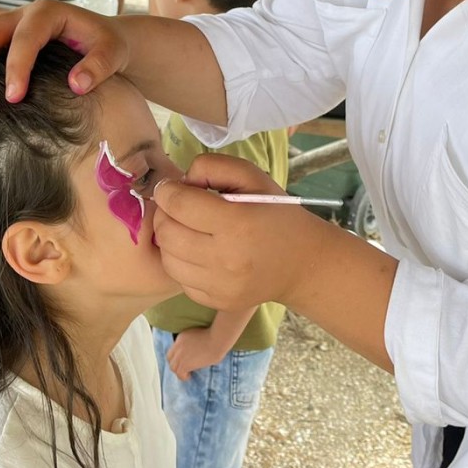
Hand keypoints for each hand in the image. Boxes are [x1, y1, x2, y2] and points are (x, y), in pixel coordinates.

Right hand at [0, 0, 128, 103]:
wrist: (104, 38)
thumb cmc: (108, 45)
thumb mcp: (114, 54)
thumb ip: (99, 67)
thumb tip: (76, 84)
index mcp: (49, 13)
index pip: (25, 38)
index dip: (16, 67)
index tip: (13, 98)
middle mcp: (23, 13)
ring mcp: (9, 21)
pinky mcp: (2, 34)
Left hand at [154, 154, 326, 311]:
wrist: (302, 263)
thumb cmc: (276, 214)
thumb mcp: (253, 176)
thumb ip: (213, 166)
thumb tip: (181, 181)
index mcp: (237, 222)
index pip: (178, 205)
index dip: (167, 191)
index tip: (171, 188)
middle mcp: (226, 258)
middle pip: (166, 233)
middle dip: (165, 214)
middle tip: (177, 207)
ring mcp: (220, 285)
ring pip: (168, 258)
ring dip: (169, 239)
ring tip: (186, 228)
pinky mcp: (216, 302)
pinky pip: (180, 279)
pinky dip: (181, 262)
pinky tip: (197, 251)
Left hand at [166, 327, 230, 380]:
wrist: (217, 339)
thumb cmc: (216, 337)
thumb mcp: (202, 337)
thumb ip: (196, 344)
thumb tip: (201, 352)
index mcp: (182, 337)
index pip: (174, 348)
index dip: (178, 355)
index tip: (185, 359)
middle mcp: (178, 345)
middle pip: (170, 357)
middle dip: (175, 363)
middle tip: (184, 367)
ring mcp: (180, 355)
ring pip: (173, 366)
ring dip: (179, 371)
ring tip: (186, 374)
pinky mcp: (184, 364)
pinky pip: (179, 373)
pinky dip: (183, 376)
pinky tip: (189, 376)